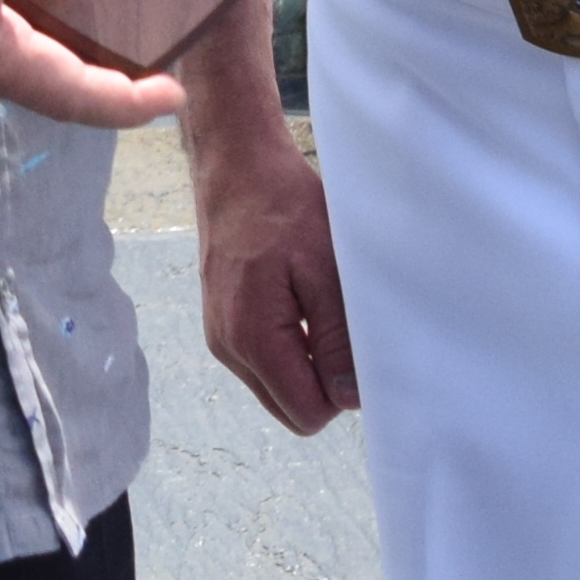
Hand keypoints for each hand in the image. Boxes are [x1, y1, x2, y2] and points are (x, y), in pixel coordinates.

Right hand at [177, 0, 354, 430]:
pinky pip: (264, 362)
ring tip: (323, 309)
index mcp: (253, 338)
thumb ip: (338, 338)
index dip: (342, 392)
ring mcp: (220, 336)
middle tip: (346, 329)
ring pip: (277, 388)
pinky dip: (290, 347)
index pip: (307, 414)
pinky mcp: (222, 323)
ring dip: (307, 364)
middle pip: (290, 409)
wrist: (236, 166)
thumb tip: (350, 397)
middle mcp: (228, 347)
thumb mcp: (326, 268)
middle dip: (324, 384)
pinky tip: (303, 303)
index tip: (359, 346)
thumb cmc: (285, 208)